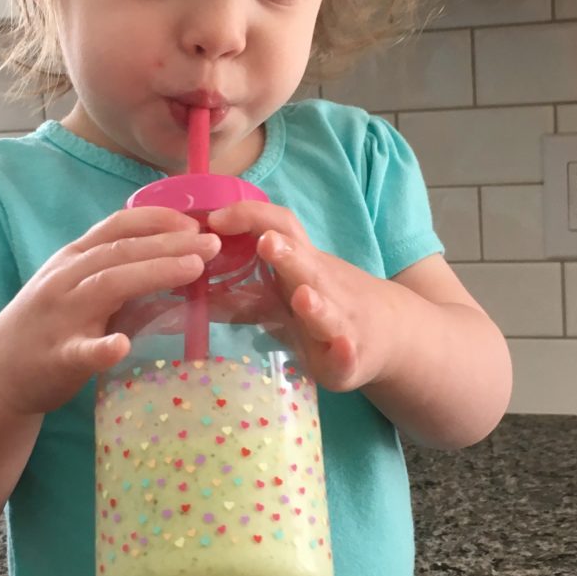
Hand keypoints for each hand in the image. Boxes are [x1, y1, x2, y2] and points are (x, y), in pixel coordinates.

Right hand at [0, 207, 220, 414]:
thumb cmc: (49, 324)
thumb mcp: (78, 285)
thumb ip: (118, 270)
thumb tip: (179, 257)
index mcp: (74, 258)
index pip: (118, 226)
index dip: (159, 219)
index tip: (197, 220)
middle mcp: (65, 279)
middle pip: (122, 252)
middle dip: (171, 243)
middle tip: (213, 243)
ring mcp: (59, 317)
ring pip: (108, 285)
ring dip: (153, 273)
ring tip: (194, 269)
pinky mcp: (56, 358)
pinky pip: (80, 351)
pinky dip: (101, 348)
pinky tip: (122, 345)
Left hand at [207, 201, 399, 391]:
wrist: (390, 332)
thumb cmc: (324, 306)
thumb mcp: (284, 296)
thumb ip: (241, 293)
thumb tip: (186, 293)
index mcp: (302, 265)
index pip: (279, 229)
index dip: (250, 219)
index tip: (215, 219)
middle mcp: (324, 286)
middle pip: (306, 265)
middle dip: (287, 254)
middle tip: (265, 242)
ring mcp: (342, 321)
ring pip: (329, 310)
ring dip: (316, 304)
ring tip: (302, 295)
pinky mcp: (353, 357)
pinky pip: (348, 352)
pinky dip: (345, 349)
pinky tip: (341, 347)